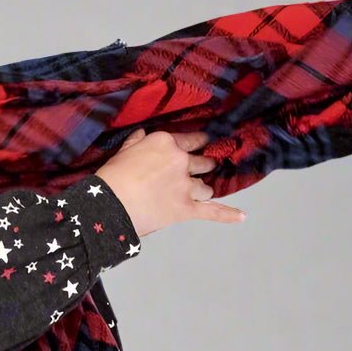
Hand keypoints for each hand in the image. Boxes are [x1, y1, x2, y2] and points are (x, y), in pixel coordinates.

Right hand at [96, 127, 246, 237]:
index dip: (198, 142)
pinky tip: (241, 216)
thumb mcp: (123, 152)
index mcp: (166, 144)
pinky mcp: (186, 208)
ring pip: (205, 188)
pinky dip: (227, 214)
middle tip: (205, 167)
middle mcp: (181, 162)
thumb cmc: (112, 177)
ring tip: (200, 192)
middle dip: (203, 166)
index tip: (204, 142)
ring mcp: (186, 186)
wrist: (110, 205)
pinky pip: (212, 211)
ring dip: (203, 190)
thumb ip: (136, 142)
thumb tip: (142, 134)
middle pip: (202, 163)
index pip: (191, 140)